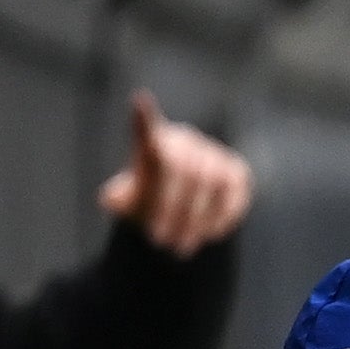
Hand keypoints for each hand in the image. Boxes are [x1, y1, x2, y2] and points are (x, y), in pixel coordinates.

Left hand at [98, 91, 252, 255]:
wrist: (185, 211)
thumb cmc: (150, 204)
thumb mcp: (129, 205)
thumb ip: (121, 199)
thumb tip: (112, 198)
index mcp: (153, 143)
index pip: (147, 129)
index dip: (144, 117)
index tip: (139, 101)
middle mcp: (184, 140)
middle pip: (180, 168)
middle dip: (169, 208)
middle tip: (158, 241)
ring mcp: (213, 154)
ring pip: (209, 183)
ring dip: (193, 219)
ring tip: (179, 246)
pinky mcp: (236, 172)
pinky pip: (231, 194)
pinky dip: (218, 218)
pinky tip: (205, 235)